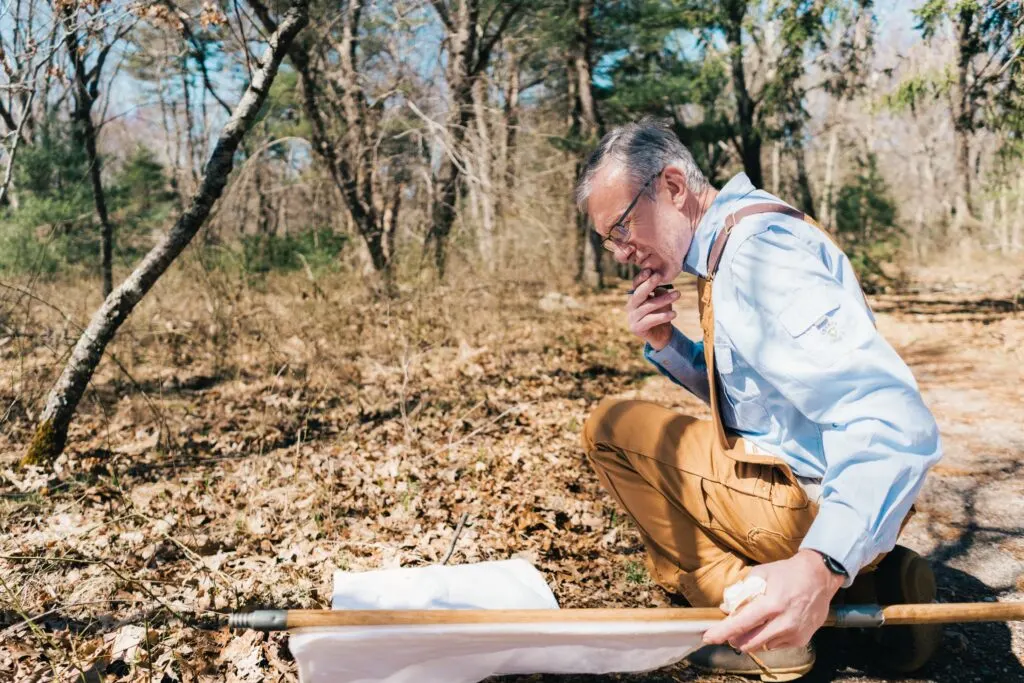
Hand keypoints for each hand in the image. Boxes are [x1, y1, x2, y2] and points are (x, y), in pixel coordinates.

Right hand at [627, 269, 679, 350]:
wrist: (661, 335)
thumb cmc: (660, 314)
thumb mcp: (661, 300)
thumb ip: (659, 292)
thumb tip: (662, 287)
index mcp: (635, 297)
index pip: (636, 285)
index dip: (641, 277)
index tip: (650, 270)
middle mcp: (630, 306)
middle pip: (638, 294)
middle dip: (649, 284)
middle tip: (659, 276)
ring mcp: (632, 317)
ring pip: (647, 307)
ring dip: (663, 299)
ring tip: (678, 294)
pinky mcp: (636, 328)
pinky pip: (650, 320)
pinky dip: (662, 316)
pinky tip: (674, 313)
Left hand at [702, 550, 844, 652]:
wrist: (820, 576)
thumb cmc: (787, 573)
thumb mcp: (761, 573)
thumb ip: (742, 591)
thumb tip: (726, 608)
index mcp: (772, 604)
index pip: (741, 624)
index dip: (722, 632)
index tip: (708, 637)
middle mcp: (784, 622)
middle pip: (750, 642)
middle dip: (735, 639)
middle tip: (729, 632)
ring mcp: (794, 633)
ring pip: (762, 646)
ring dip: (752, 639)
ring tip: (754, 624)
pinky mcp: (801, 639)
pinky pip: (776, 646)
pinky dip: (768, 639)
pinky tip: (771, 625)